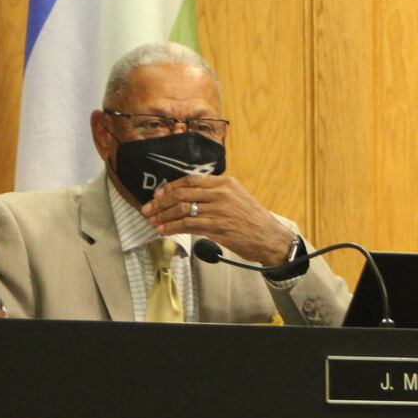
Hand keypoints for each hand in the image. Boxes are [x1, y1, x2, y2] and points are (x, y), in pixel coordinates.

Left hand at [142, 174, 296, 265]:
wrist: (270, 237)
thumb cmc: (253, 219)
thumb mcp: (237, 197)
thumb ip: (216, 193)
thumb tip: (189, 197)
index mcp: (226, 183)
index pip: (190, 180)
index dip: (170, 187)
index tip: (158, 195)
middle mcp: (221, 194)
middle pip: (182, 194)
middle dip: (160, 202)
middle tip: (147, 209)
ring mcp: (219, 210)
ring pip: (182, 210)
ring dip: (163, 216)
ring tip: (152, 221)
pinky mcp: (217, 227)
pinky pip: (188, 225)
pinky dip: (172, 228)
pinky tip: (163, 230)